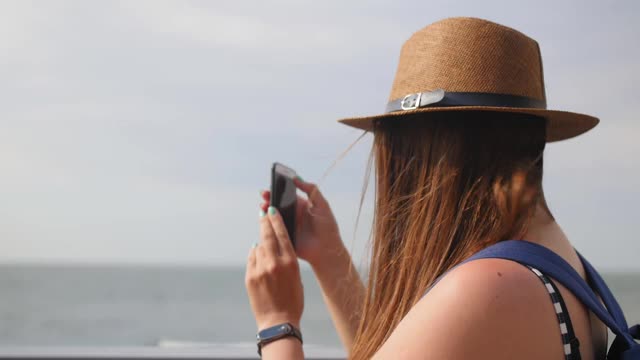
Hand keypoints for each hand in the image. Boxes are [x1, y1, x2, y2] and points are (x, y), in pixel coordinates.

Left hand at [245, 206, 303, 329]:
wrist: (278, 321)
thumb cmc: (292, 300)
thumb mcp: (296, 277)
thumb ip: (286, 260)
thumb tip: (274, 248)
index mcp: (290, 262)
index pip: (282, 234)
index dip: (276, 220)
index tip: (272, 209)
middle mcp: (274, 263)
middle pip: (267, 235)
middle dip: (265, 222)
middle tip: (263, 212)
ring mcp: (260, 269)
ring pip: (258, 247)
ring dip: (261, 241)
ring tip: (263, 236)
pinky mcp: (250, 277)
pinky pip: (251, 259)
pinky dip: (254, 254)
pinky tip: (257, 252)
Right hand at [259, 176, 344, 267]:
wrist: (327, 250)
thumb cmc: (327, 227)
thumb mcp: (322, 205)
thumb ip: (311, 190)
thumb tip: (296, 178)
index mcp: (300, 206)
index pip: (286, 195)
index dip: (278, 190)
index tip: (272, 184)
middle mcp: (292, 215)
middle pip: (277, 204)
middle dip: (269, 198)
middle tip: (264, 194)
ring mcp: (286, 226)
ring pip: (273, 216)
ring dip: (266, 210)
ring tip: (264, 205)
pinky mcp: (283, 237)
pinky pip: (272, 229)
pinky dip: (266, 224)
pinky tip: (264, 218)